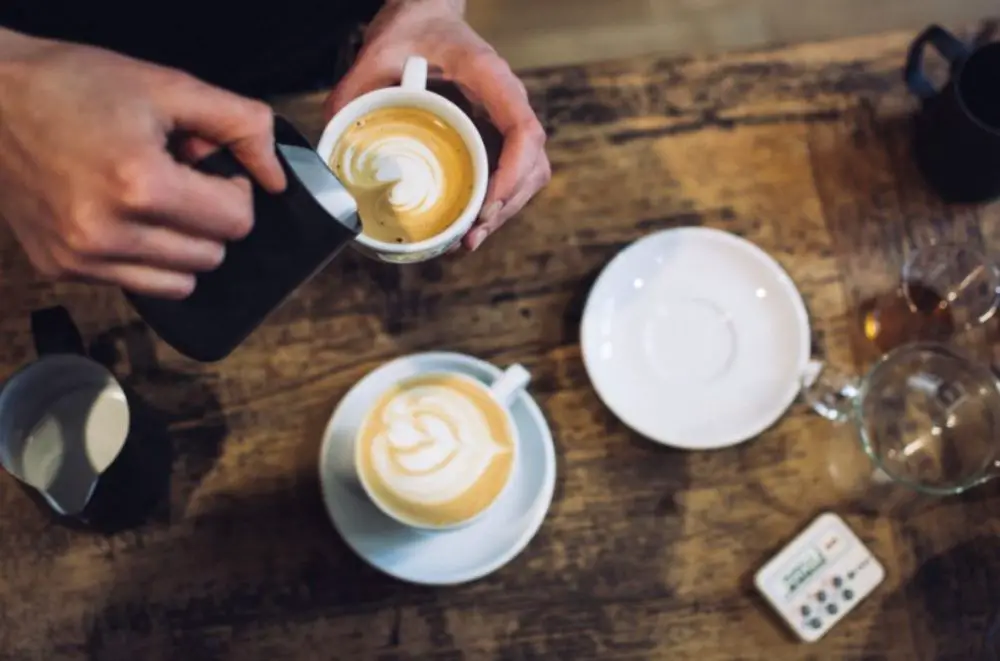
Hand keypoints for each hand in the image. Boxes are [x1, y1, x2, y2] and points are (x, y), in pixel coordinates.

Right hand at [0, 31, 285, 297]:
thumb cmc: (74, 85)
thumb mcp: (168, 86)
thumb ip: (240, 124)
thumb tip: (277, 177)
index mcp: (140, 184)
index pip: (236, 222)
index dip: (235, 191)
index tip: (211, 169)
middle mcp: (107, 231)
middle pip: (213, 256)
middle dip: (210, 219)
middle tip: (179, 179)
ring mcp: (81, 257)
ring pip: (181, 283)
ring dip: (184, 246)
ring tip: (153, 201)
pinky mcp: (61, 269)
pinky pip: (137, 285)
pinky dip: (145, 259)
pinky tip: (123, 217)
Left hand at [325, 0, 549, 250]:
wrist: (427, 14)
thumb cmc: (412, 28)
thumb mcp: (377, 51)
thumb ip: (354, 91)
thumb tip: (332, 141)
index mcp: (489, 78)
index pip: (524, 130)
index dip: (512, 174)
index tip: (486, 205)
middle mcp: (507, 101)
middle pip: (533, 165)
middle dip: (506, 206)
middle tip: (470, 236)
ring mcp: (505, 120)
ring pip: (528, 175)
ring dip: (505, 210)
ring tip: (469, 239)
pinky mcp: (496, 134)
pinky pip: (512, 173)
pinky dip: (497, 202)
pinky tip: (470, 223)